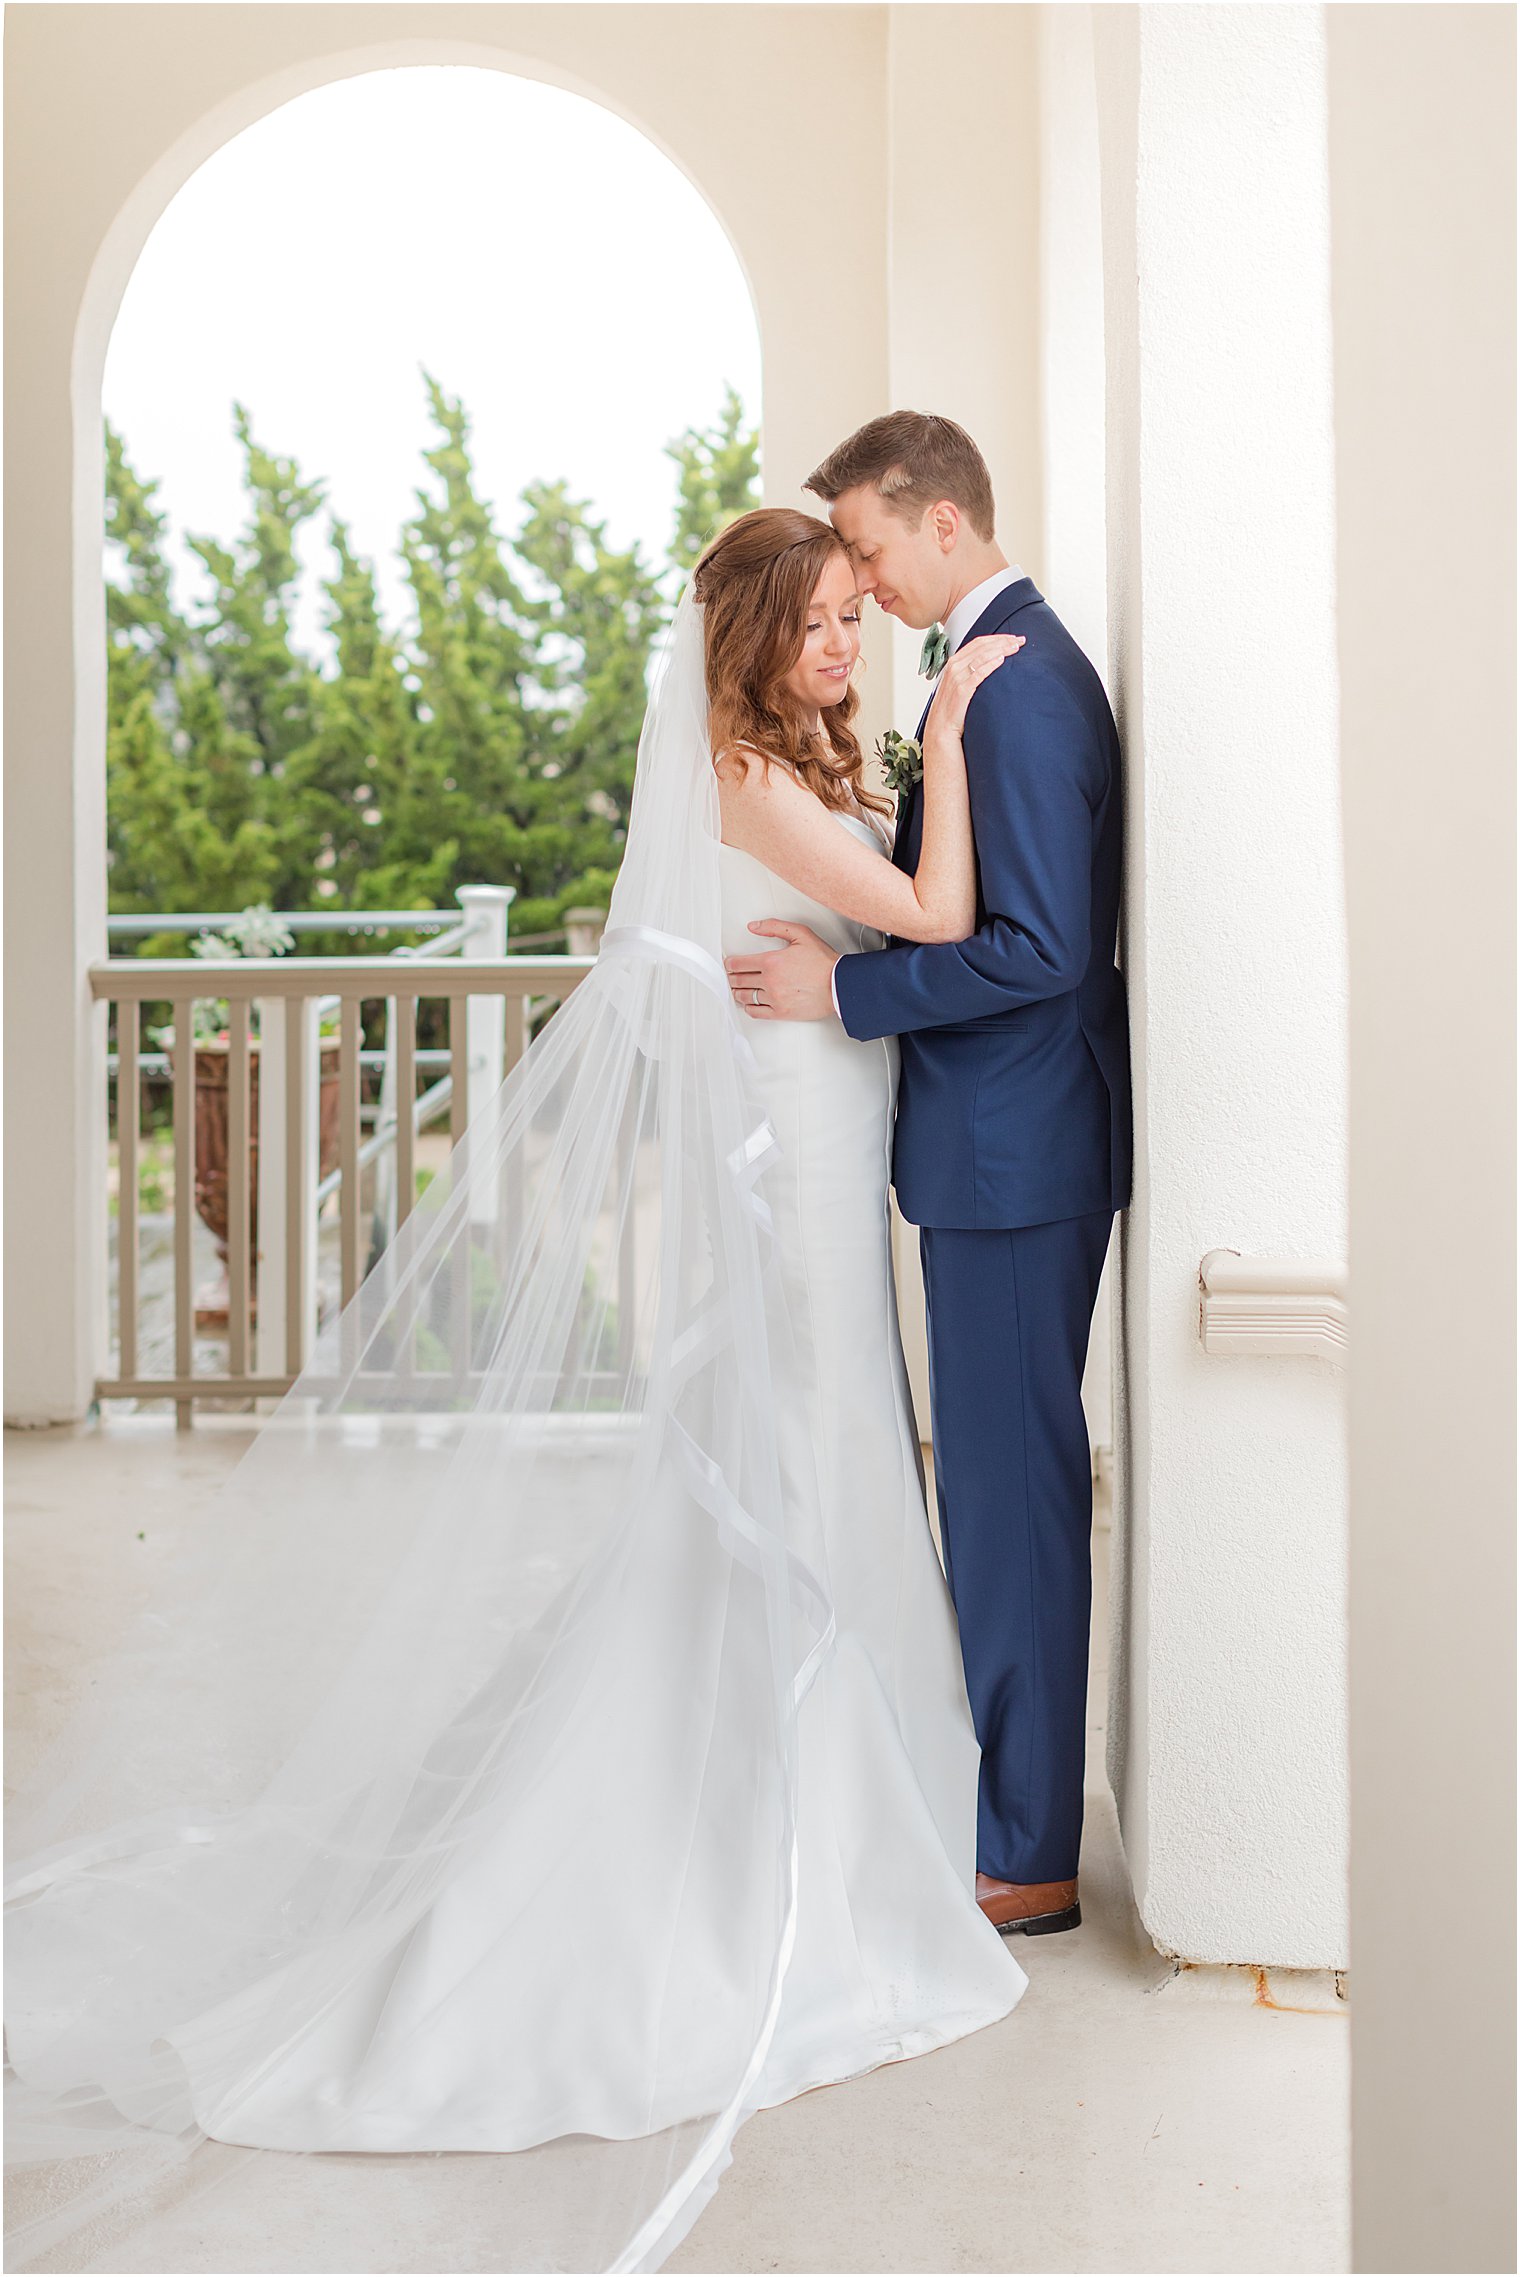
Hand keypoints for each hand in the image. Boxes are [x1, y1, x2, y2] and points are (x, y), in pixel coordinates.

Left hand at [724, 921, 839, 1020]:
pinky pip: (756, 1012)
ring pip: (745, 997)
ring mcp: (774, 998)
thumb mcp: (801, 934)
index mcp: (771, 961)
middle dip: (732, 977)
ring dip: (738, 992)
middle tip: (732, 976)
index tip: (729, 964)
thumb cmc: (823, 961)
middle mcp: (769, 981)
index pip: (739, 963)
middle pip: (739, 980)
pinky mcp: (781, 1012)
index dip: (730, 963)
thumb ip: (774, 927)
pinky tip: (750, 1003)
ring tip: (739, 989)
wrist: (839, 984)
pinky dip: (749, 1007)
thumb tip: (754, 926)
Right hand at [925, 633, 1024, 739]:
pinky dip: (991, 664)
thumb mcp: (959, 684)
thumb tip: (991, 664)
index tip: (1012, 638)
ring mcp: (957, 677)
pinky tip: (1002, 660)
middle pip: (982, 646)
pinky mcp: (961, 690)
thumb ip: (970, 672)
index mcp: (954, 662)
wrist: (941, 728)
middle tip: (1020, 640)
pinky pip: (979, 673)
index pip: (978, 642)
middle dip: (1003, 641)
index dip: (997, 638)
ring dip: (1001, 649)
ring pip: (982, 656)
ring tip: (1016, 648)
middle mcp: (954, 666)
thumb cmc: (953, 708)